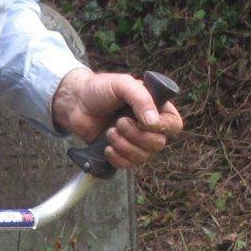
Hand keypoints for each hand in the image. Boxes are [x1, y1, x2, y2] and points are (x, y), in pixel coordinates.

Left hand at [49, 68, 184, 171]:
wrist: (76, 103)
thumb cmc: (100, 89)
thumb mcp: (122, 84)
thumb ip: (141, 98)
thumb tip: (153, 121)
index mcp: (155, 107)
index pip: (174, 125)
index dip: (162, 127)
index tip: (141, 120)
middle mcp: (149, 126)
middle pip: (158, 144)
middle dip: (136, 136)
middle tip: (118, 122)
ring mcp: (136, 141)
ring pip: (143, 156)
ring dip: (124, 146)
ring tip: (109, 131)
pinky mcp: (122, 153)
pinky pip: (128, 165)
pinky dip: (117, 158)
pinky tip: (107, 147)